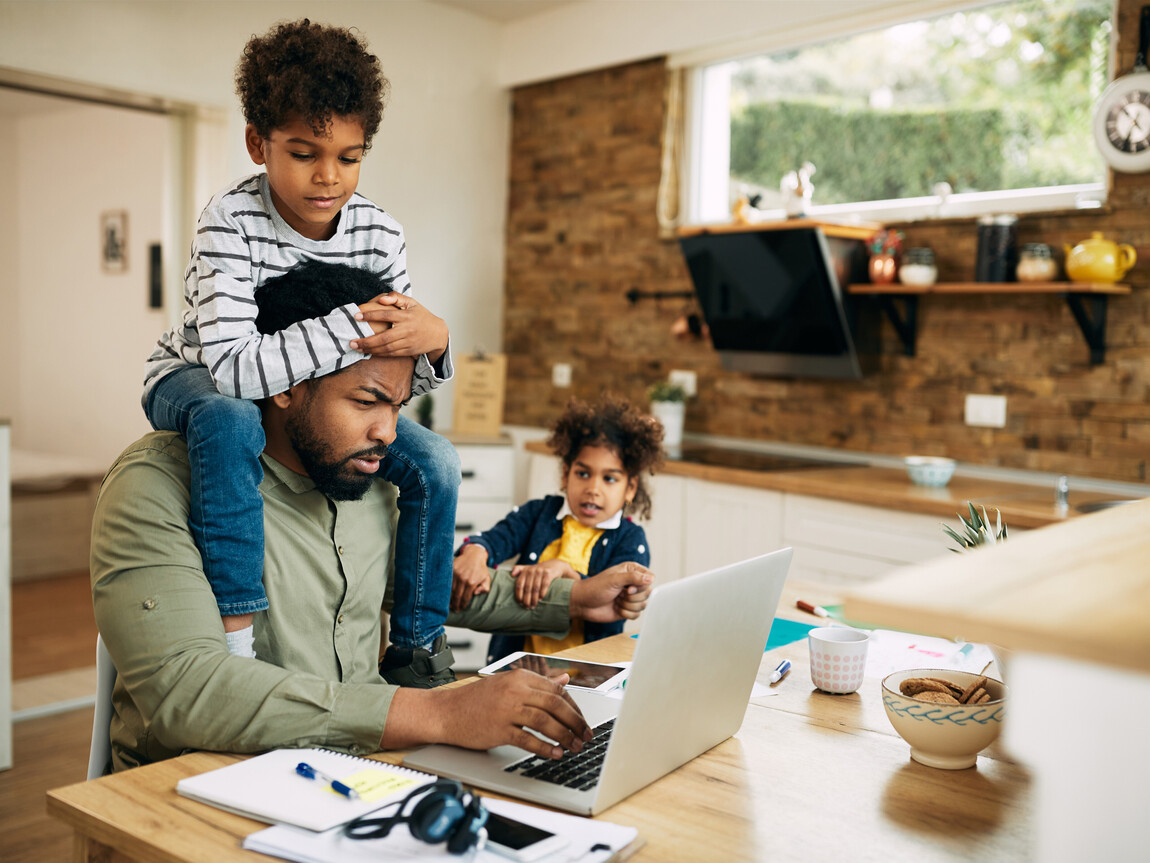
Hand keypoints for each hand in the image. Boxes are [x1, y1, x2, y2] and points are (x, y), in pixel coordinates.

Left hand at [352, 293, 447, 362]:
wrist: (438, 333)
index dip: (371, 315)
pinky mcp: (409, 351)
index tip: (356, 316)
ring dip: (371, 349)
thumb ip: (396, 297)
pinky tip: (369, 352)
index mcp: (406, 316)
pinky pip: (392, 354)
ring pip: (387, 348)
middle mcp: (407, 329)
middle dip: (367, 340)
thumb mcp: (412, 303)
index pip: (386, 315)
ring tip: (357, 347)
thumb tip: (380, 299)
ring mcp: (408, 342)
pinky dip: (379, 354)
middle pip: (384, 337)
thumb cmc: (421, 316)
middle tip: (352, 341)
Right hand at [383, 670, 591, 759]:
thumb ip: (538, 684)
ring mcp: (507, 709)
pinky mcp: (499, 728)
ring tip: (574, 747)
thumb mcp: (508, 685)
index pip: (557, 691)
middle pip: (556, 705)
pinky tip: (555, 754)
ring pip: (546, 722)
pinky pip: (528, 739)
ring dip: (565, 736)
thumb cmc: (476, 700)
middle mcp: (515, 690)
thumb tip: (565, 681)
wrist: (445, 712)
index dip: (574, 707)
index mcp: (520, 677)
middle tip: (586, 735)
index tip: (582, 720)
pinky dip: (545, 747)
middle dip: (575, 722)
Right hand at [451, 544, 491, 611]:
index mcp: (472, 582)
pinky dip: (446, 589)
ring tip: (449, 604)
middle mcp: (463, 579)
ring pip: (450, 590)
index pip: (465, 598)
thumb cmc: (481, 568)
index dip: (462, 605)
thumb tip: (475, 593)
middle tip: (454, 610)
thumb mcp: (487, 578)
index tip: (460, 609)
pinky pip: (447, 582)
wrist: (474, 555)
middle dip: (455, 604)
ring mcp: (456, 574)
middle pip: (457, 596)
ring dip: (449, 598)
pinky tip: (445, 594)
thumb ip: (484, 588)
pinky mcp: (451, 569)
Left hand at [510, 560, 577, 608]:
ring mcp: (540, 571)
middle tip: (527, 607)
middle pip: (527, 588)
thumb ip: (519, 569)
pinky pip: (544, 585)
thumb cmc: (539, 570)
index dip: (519, 595)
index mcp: (525, 571)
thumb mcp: (529, 568)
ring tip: (533, 606)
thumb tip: (511, 575)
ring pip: (535, 588)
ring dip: (534, 599)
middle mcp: (532, 570)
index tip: (519, 603)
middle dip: (526, 599)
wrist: (555, 565)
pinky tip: (541, 599)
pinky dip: (542, 593)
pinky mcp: (549, 573)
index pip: (519, 584)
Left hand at [570, 562, 654, 622]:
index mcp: (631, 571)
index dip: (640, 586)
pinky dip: (625, 613)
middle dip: (632, 597)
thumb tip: (651, 578)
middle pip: (648, 593)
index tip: (628, 587)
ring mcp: (631, 597)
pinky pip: (637, 615)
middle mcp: (633, 583)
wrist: (583, 604)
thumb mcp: (614, 579)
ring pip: (643, 605)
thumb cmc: (595, 587)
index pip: (649, 578)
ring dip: (627, 605)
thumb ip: (633, 578)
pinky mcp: (628, 610)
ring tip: (615, 600)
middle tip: (618, 594)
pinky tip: (616, 608)